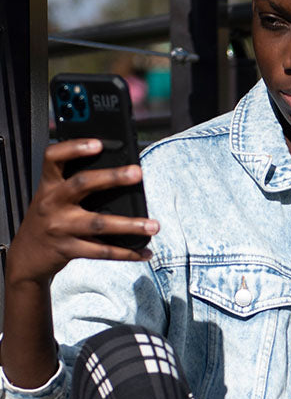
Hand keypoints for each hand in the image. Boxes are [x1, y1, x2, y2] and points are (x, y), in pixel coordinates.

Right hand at [6, 138, 159, 286]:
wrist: (28, 256)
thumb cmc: (48, 220)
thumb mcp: (52, 198)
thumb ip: (75, 186)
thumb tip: (120, 175)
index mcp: (49, 185)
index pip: (53, 158)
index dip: (74, 148)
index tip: (98, 143)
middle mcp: (52, 203)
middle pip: (82, 184)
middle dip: (112, 177)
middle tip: (137, 173)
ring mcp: (61, 227)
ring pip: (99, 223)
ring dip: (130, 225)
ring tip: (154, 225)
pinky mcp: (69, 250)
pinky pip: (103, 251)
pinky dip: (127, 253)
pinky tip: (145, 251)